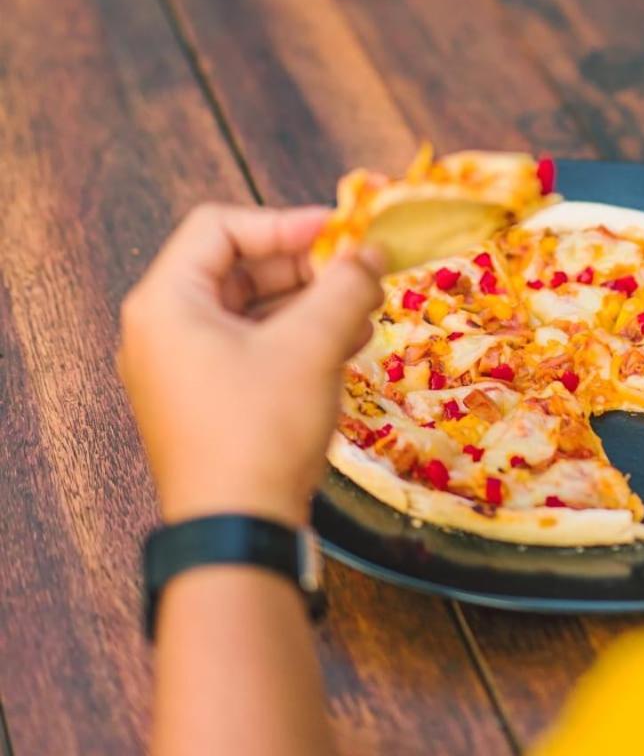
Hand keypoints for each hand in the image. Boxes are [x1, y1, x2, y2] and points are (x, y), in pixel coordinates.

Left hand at [119, 204, 384, 527]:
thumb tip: (371, 252)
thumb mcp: (312, 345)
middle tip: (359, 273)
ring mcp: (178, 371)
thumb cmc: (260, 430)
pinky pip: (249, 348)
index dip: (284, 221)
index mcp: (165, 303)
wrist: (237, 534)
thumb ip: (345, 285)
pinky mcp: (202, 403)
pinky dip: (295, 339)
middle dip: (305, 268)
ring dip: (309, 304)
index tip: (339, 231)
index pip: (220, 226)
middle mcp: (161, 331)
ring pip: (249, 310)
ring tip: (364, 312)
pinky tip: (347, 345)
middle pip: (236, 267)